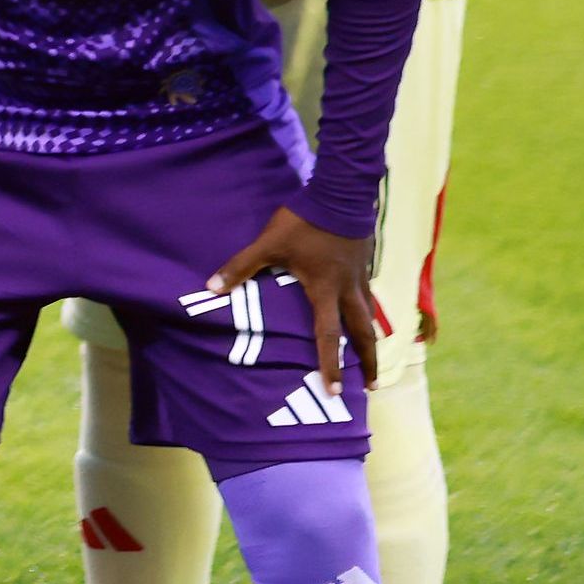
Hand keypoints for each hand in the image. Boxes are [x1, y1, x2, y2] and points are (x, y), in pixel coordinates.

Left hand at [210, 203, 384, 389]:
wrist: (341, 191)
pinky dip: (369, 313)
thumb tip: (210, 287)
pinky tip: (366, 316)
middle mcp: (348, 289)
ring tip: (373, 358)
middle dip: (368, 361)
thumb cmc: (304, 220)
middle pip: (363, 334)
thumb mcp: (268, 243)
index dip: (331, 366)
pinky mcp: (365, 264)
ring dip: (372, 340)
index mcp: (325, 290)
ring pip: (370, 316)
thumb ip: (240, 267)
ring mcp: (361, 277)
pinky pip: (370, 297)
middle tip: (372, 386)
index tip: (336, 392)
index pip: (328, 337)